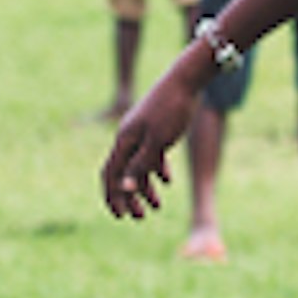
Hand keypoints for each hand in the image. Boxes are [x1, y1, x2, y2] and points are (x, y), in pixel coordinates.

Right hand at [102, 68, 202, 218]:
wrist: (187, 80)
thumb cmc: (172, 109)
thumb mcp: (158, 141)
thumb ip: (140, 164)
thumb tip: (123, 188)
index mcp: (124, 140)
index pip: (110, 174)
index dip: (112, 196)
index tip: (120, 216)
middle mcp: (129, 137)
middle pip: (122, 173)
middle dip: (129, 197)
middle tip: (139, 217)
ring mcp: (142, 133)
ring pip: (138, 166)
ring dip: (144, 187)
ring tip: (157, 206)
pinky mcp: (156, 129)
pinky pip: (151, 155)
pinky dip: (156, 170)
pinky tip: (168, 181)